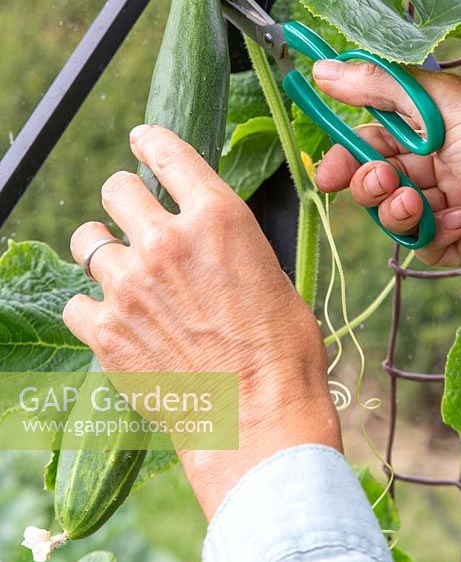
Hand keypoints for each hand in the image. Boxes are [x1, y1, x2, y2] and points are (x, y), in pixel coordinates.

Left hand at [63, 124, 340, 518]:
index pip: (167, 153)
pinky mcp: (106, 331)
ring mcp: (130, 286)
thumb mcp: (272, 277)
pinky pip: (76, 302)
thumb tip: (208, 240)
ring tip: (117, 268)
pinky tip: (113, 319)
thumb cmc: (282, 353)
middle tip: (133, 217)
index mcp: (217, 218)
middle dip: (124, 198)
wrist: (259, 420)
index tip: (142, 141)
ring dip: (101, 250)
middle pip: (117, 190)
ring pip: (87, 242)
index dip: (150, 141)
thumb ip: (228, 246)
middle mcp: (166, 241)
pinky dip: (91, 308)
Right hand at [313, 60, 460, 282]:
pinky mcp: (453, 241)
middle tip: (377, 183)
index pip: (375, 138)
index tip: (328, 167)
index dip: (348, 151)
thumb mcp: (441, 104)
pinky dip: (435, 231)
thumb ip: (381, 87)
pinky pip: (420, 242)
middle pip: (376, 177)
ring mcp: (444, 204)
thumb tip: (325, 69)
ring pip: (391, 212)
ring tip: (421, 203)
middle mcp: (437, 164)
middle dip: (368, 183)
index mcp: (435, 128)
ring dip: (399, 208)